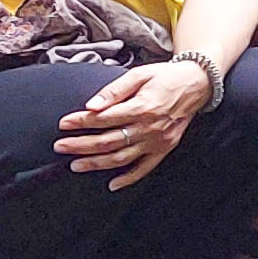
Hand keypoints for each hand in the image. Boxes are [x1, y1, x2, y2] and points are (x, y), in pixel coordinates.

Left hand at [59, 56, 213, 188]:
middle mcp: (149, 127)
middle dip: (81, 145)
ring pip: (122, 157)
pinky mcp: (165, 148)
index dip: (81, 122)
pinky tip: (112, 184)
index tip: (63, 124)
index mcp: (141, 107)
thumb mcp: (140, 74)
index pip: (104, 119)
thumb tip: (91, 105)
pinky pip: (145, 168)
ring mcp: (157, 141)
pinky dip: (129, 178)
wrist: (198, 84)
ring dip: (97, 163)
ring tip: (76, 165)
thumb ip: (115, 90)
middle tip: (60, 147)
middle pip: (108, 141)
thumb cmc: (165, 76)